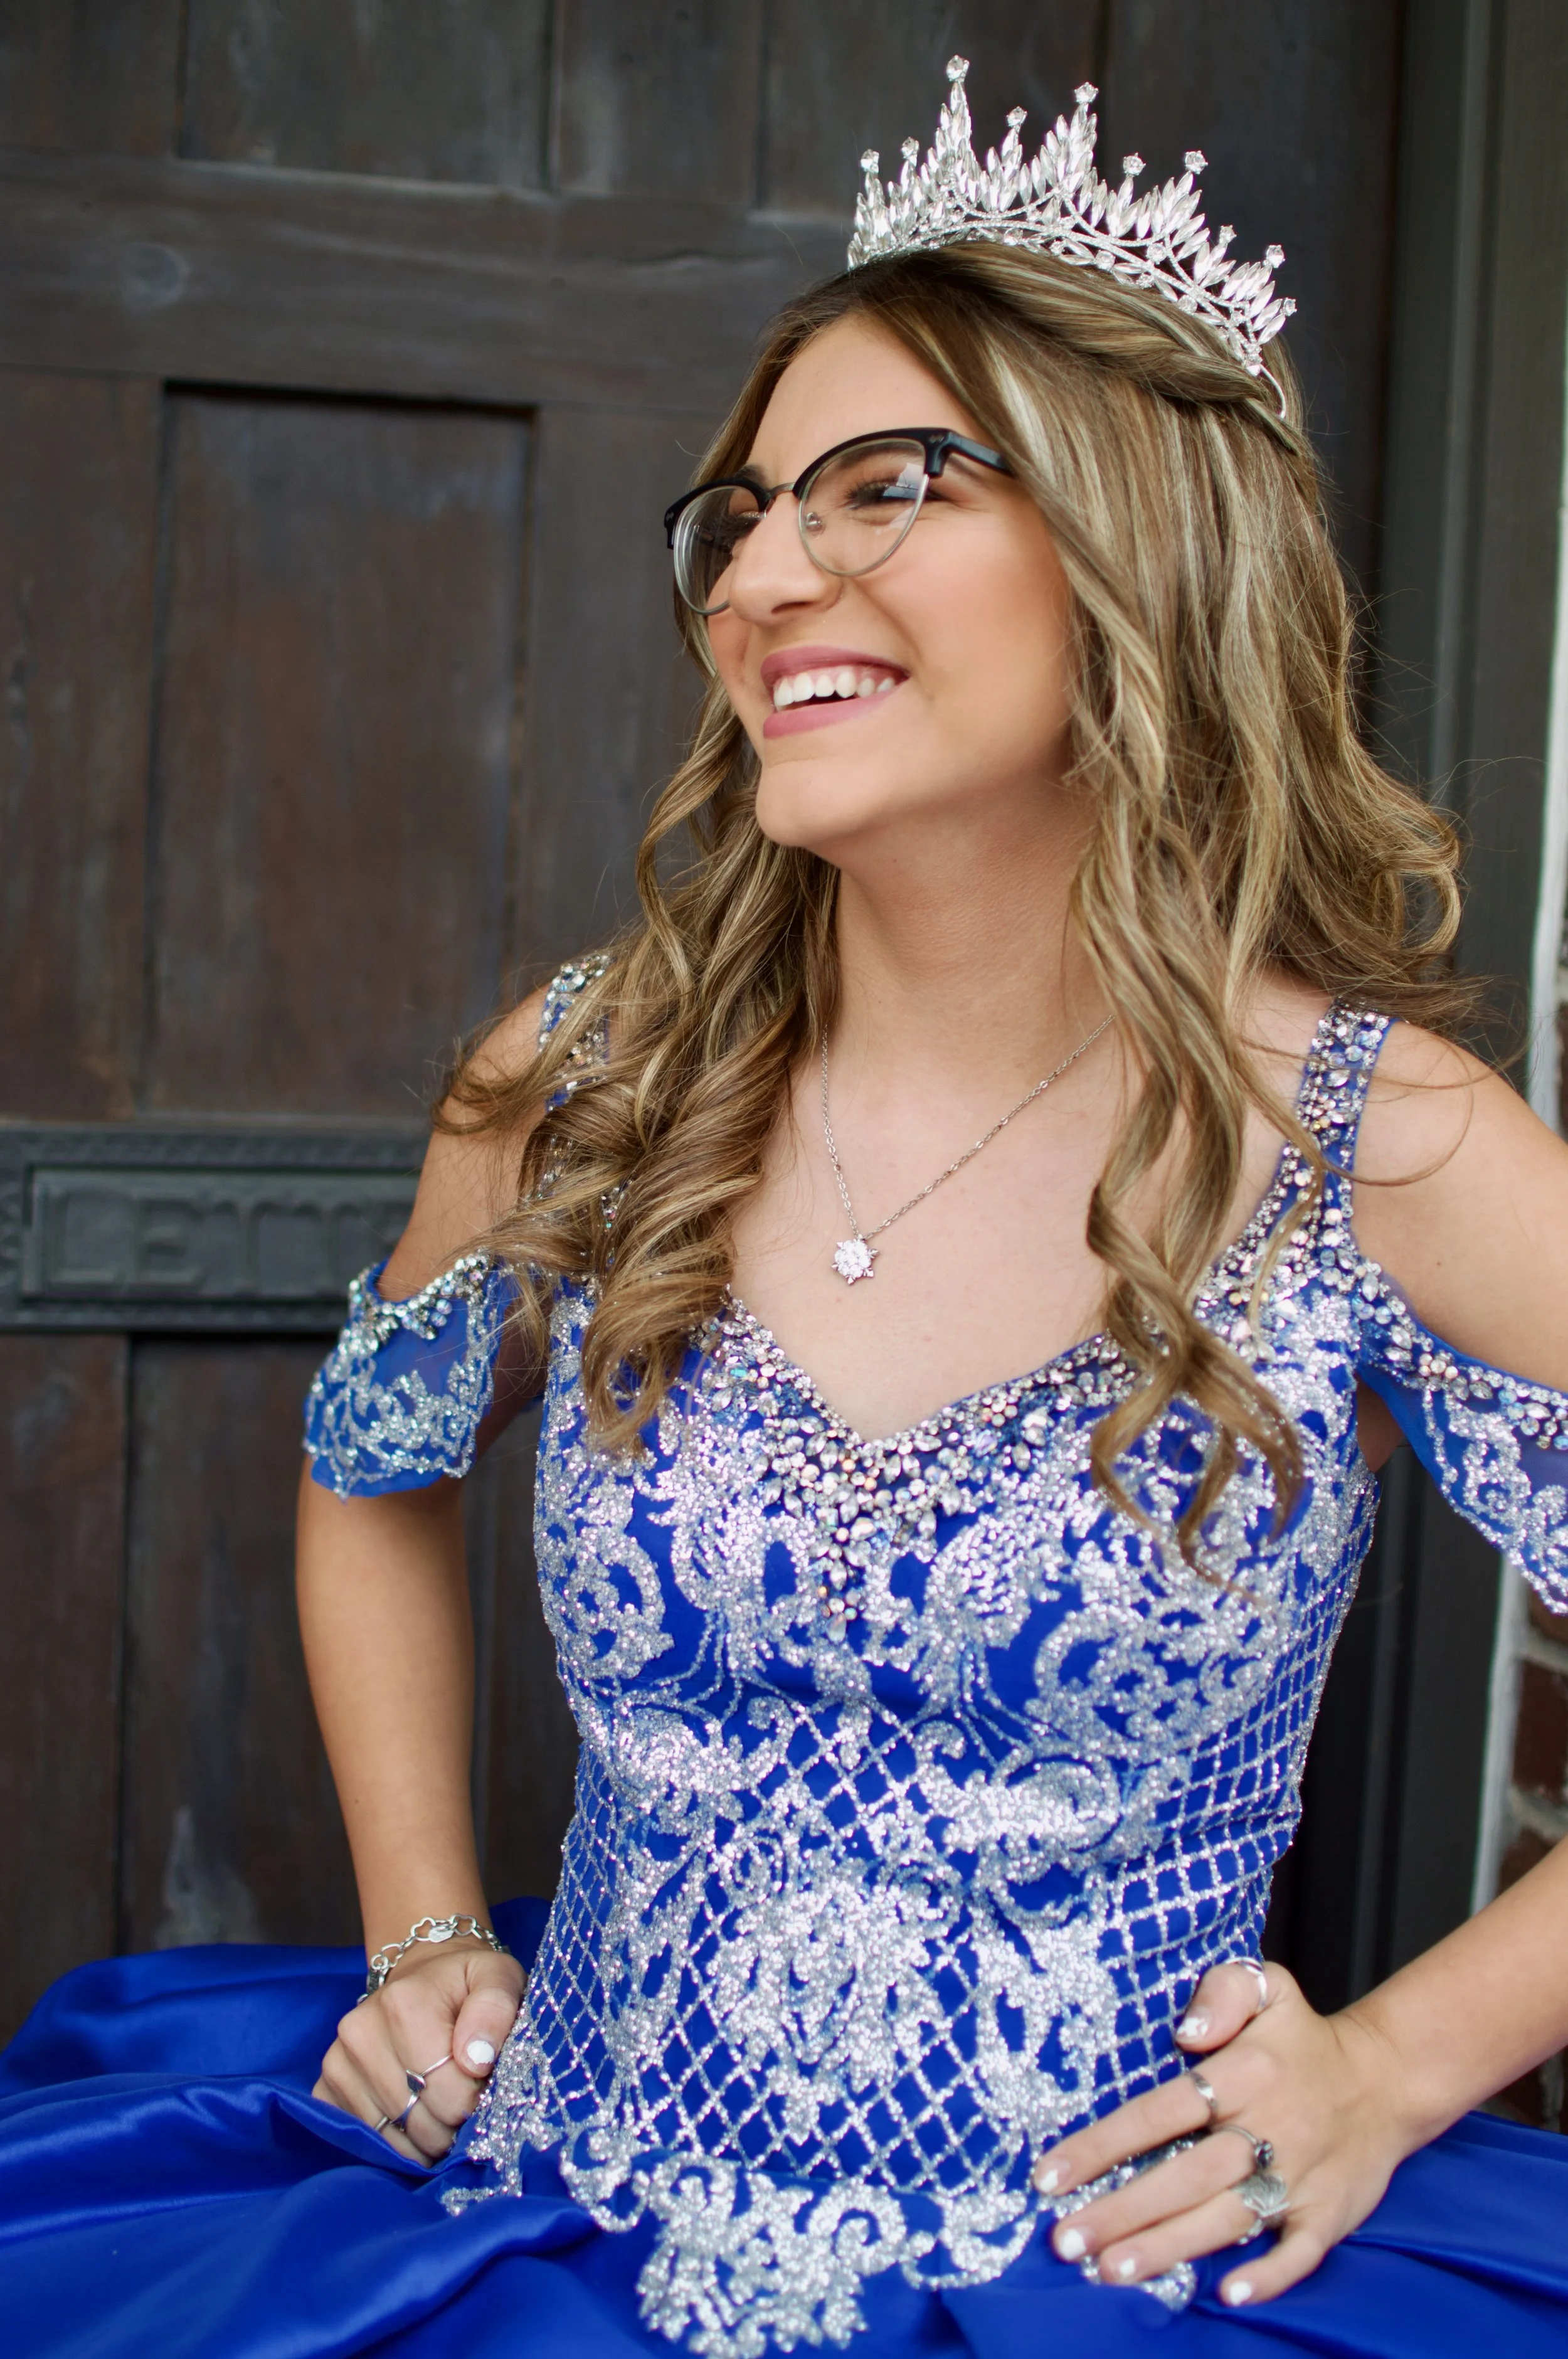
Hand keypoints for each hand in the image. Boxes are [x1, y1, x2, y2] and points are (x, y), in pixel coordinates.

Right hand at [314, 1940, 525, 2163]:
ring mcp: (337, 2062)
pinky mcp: (326, 2085)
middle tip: (463, 2100)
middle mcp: (360, 2033)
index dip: (476, 2102)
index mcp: (404, 2005)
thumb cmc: (463, 1983)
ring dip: (423, 2140)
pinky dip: (393, 2141)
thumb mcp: (497, 1977)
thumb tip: (476, 2060)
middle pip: (419, 2124)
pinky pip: (364, 2139)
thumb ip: (496, 2010)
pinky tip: (410, 2114)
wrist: (420, 1974)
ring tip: (439, 2107)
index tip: (483, 2085)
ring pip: (391, 2140)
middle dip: (450, 2126)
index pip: (449, 2097)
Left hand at [1030, 1961, 1412, 2307]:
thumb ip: (1222, 1994)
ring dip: (1169, 2247)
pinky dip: (1268, 2274)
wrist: (1389, 2078)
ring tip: (1112, 2270)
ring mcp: (1301, 2177)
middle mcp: (1269, 2129)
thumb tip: (1185, 2033)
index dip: (1103, 2144)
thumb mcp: (1268, 1987)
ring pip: (1227, 2218)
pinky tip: (1228, 2294)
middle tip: (1067, 2240)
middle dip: (1122, 2210)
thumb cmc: (1306, 2038)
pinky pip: (1298, 2252)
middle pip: (1184, 2176)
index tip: (1051, 2173)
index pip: (1160, 2112)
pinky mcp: (1330, 2214)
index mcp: (1245, 2074)